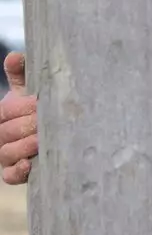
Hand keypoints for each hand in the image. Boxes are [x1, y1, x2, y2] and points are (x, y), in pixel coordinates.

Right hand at [0, 53, 37, 184]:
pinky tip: (30, 164)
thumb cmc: (43, 109)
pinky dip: (18, 171)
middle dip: (27, 126)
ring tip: (41, 141)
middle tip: (46, 123)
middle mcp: (2, 136)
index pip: (5, 112)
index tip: (39, 104)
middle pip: (7, 132)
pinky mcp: (16, 174)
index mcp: (3, 115)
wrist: (62, 134)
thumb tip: (15, 57)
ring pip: (7, 153)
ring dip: (24, 147)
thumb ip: (23, 74)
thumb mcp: (33, 90)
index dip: (20, 108)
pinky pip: (10, 176)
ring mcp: (7, 156)